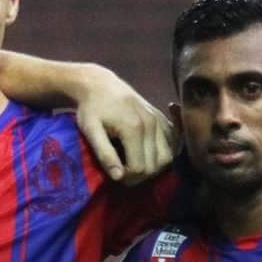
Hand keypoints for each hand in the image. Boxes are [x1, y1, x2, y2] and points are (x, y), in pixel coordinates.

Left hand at [75, 67, 177, 184]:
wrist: (100, 84)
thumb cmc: (91, 108)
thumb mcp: (90, 131)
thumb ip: (104, 154)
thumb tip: (118, 177)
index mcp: (134, 128)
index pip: (140, 168)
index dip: (127, 178)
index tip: (115, 174)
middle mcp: (152, 124)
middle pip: (155, 166)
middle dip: (139, 176)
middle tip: (123, 172)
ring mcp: (160, 121)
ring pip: (167, 158)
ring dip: (152, 168)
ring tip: (134, 165)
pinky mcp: (162, 118)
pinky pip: (171, 145)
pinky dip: (162, 154)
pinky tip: (147, 154)